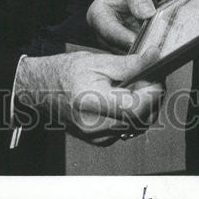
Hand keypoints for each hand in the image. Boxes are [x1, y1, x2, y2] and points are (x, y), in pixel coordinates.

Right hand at [15, 51, 162, 145]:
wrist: (42, 91)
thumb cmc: (65, 73)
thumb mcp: (97, 60)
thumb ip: (128, 63)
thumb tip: (154, 57)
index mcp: (92, 103)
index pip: (137, 107)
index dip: (154, 91)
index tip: (156, 74)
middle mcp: (96, 126)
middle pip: (143, 117)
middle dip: (152, 95)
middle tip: (147, 75)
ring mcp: (99, 137)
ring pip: (139, 123)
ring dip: (144, 104)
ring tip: (133, 84)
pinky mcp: (102, 140)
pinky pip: (129, 127)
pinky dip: (133, 112)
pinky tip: (124, 97)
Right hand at [87, 0, 155, 51]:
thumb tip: (146, 13)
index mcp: (98, 14)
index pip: (108, 30)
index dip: (124, 37)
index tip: (139, 41)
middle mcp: (102, 32)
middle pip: (117, 47)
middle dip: (135, 48)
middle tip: (154, 49)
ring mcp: (114, 42)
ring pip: (127, 53)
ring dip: (142, 51)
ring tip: (158, 49)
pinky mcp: (126, 48)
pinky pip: (136, 54)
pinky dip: (146, 52)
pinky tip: (157, 50)